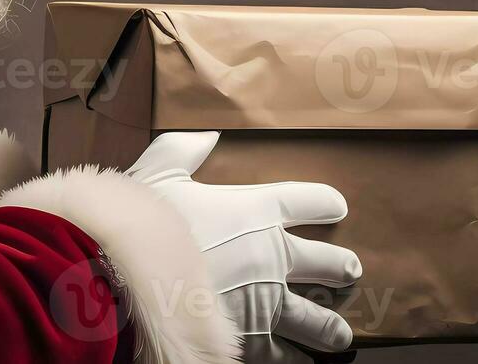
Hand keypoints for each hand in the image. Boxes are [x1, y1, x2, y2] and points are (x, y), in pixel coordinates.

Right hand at [128, 131, 360, 362]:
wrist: (126, 278)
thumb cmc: (141, 222)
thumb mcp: (158, 172)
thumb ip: (185, 150)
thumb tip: (209, 136)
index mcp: (256, 210)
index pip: (311, 201)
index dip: (327, 204)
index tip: (337, 208)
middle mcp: (272, 256)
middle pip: (331, 264)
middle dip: (344, 269)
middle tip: (351, 273)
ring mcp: (266, 302)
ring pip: (320, 319)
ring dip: (333, 326)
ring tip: (341, 333)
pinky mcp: (251, 341)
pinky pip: (287, 355)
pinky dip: (297, 358)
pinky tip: (303, 360)